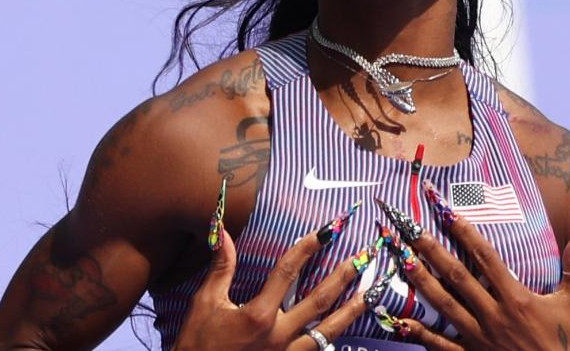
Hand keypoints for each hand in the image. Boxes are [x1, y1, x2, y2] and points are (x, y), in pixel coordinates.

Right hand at [175, 226, 371, 350]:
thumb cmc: (198, 344)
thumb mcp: (205, 304)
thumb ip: (221, 268)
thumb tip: (223, 232)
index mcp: (260, 315)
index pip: (288, 272)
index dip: (307, 248)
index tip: (326, 231)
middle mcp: (280, 335)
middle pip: (320, 300)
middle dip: (344, 275)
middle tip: (365, 257)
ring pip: (329, 330)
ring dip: (352, 309)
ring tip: (372, 292)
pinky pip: (320, 350)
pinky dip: (336, 338)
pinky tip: (347, 328)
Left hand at [377, 192, 569, 350]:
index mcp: (517, 297)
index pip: (486, 256)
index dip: (465, 232)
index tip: (447, 212)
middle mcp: (494, 314)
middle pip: (457, 276)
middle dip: (432, 250)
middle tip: (411, 229)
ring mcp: (480, 338)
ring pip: (445, 305)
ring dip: (422, 282)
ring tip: (402, 261)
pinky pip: (442, 346)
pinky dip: (421, 334)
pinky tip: (401, 321)